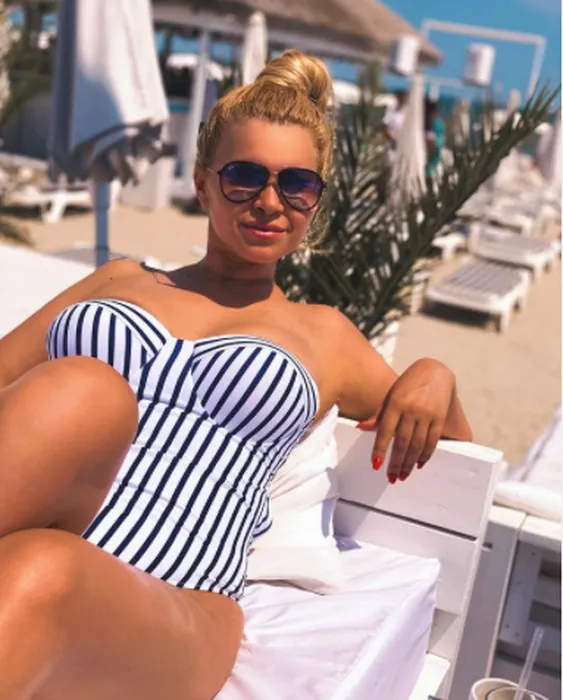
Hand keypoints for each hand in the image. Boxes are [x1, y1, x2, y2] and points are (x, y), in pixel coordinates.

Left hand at [358, 359, 454, 483]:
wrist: (435, 371)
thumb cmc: (408, 384)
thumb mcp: (391, 395)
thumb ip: (379, 414)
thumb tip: (362, 428)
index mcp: (395, 402)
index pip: (386, 430)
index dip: (380, 449)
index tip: (376, 465)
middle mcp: (411, 409)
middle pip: (402, 441)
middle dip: (396, 462)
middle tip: (391, 477)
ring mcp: (427, 414)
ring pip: (417, 444)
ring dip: (409, 463)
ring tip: (402, 475)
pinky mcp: (440, 417)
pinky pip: (432, 440)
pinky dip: (425, 454)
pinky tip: (419, 464)